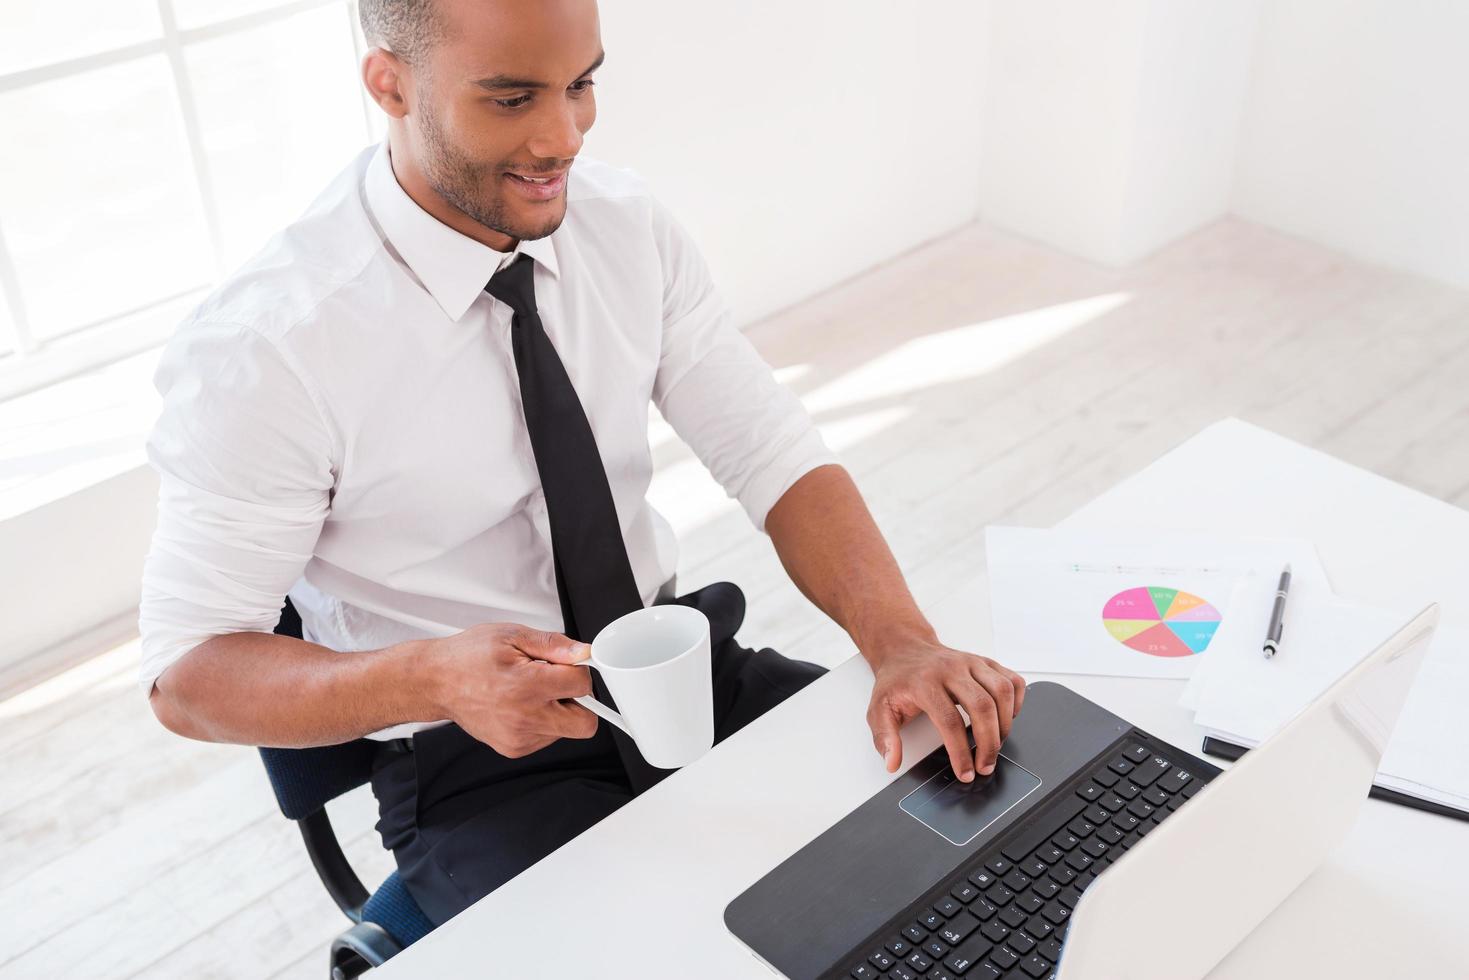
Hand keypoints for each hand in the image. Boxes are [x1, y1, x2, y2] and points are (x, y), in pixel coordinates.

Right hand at [427, 623, 597, 757]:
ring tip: (529, 692)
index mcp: (527, 686)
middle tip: (557, 685)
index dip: (579, 670)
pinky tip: (521, 706)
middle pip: (585, 723)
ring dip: (558, 711)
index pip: (583, 685)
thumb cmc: (470, 656)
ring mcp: (519, 738)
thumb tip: (583, 652)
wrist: (436, 681)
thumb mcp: (513, 635)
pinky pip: (547, 738)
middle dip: (580, 702)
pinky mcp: (513, 749)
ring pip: (566, 730)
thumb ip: (554, 645)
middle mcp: (525, 717)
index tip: (567, 666)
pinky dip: (542, 722)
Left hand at [865, 637, 1026, 781]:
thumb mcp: (879, 708)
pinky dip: (1016, 702)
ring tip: (996, 744)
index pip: (949, 721)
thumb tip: (892, 762)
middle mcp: (951, 669)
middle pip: (982, 706)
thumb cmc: (897, 681)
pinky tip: (1006, 718)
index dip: (960, 752)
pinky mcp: (985, 662)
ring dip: (1005, 724)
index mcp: (925, 682)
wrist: (905, 650)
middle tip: (986, 765)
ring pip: (1002, 691)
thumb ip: (884, 737)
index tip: (965, 772)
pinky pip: (1011, 680)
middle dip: (989, 743)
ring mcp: (971, 663)